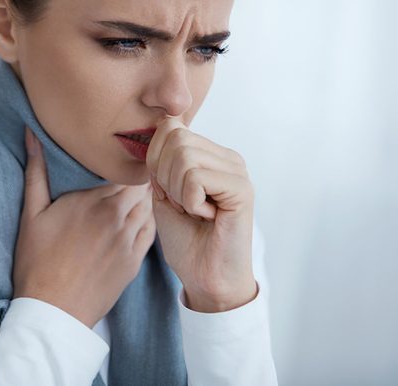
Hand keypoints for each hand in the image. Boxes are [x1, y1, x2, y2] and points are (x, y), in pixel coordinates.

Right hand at [13, 127, 156, 327]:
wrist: (53, 311)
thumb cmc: (37, 262)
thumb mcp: (31, 213)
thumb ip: (36, 171)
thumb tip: (32, 134)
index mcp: (93, 201)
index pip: (123, 167)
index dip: (124, 158)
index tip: (119, 152)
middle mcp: (117, 217)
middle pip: (141, 183)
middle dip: (136, 174)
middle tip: (129, 168)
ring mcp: (129, 240)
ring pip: (149, 205)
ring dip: (144, 195)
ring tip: (133, 190)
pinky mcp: (135, 261)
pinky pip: (151, 230)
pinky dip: (147, 218)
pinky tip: (136, 216)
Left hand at [146, 117, 257, 312]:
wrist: (205, 276)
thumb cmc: (186, 238)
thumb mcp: (164, 191)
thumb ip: (162, 159)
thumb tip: (164, 122)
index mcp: (209, 154)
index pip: (170, 127)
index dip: (155, 161)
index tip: (170, 193)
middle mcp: (227, 157)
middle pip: (174, 139)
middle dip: (165, 177)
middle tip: (184, 205)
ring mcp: (237, 171)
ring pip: (183, 157)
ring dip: (178, 192)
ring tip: (196, 212)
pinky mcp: (242, 188)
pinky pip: (196, 178)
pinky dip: (190, 202)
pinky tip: (207, 217)